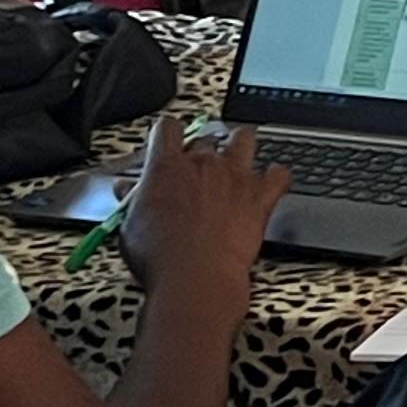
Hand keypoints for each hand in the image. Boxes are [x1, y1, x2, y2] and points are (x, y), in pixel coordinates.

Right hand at [117, 115, 284, 301]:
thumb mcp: (131, 225)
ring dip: (240, 145)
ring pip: (244, 139)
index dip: (167, 134)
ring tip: (235, 156)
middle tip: (196, 169)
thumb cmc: (161, 257)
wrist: (195, 277)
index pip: (167, 128)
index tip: (167, 142)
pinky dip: (276, 176)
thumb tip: (126, 188)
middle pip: (205, 137)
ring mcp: (235, 177)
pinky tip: (272, 180)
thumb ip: (132, 200)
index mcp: (168, 166)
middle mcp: (204, 164)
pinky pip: (279, 174)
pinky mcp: (260, 196)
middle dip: (201, 149)